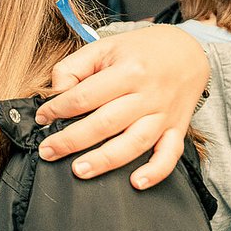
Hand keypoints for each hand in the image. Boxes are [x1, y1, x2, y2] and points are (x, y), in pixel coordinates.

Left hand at [35, 25, 207, 188]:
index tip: (41, 118)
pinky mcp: (178, 128)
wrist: (188, 50)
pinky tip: (136, 183)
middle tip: (48, 151)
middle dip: (72, 140)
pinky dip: (156, 171)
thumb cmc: (139, 51)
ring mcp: (164, 114)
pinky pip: (170, 154)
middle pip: (106, 122)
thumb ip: (74, 67)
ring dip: (105, 160)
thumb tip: (56, 93)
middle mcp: (148, 94)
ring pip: (135, 142)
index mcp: (129, 70)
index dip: (59, 109)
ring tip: (79, 171)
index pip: (86, 95)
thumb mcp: (104, 47)